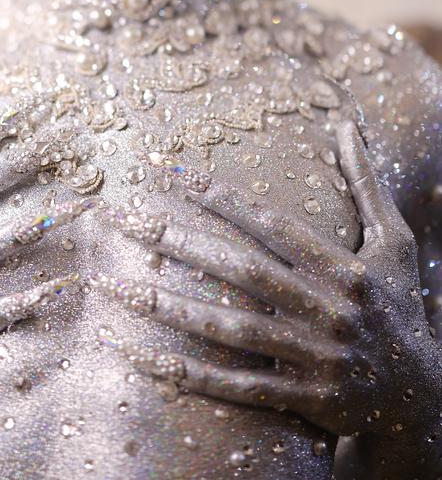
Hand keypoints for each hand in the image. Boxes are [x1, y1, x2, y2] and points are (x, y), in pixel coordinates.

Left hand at [93, 120, 441, 443]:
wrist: (421, 396)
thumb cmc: (398, 305)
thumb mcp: (393, 241)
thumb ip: (365, 183)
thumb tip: (347, 124)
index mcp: (343, 268)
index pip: (270, 224)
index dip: (218, 196)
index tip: (169, 171)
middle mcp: (325, 310)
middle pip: (239, 270)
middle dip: (177, 242)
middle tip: (122, 218)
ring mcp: (311, 359)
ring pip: (228, 329)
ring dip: (167, 307)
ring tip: (113, 284)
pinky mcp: (300, 400)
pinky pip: (233, 387)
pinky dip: (185, 373)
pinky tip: (140, 353)